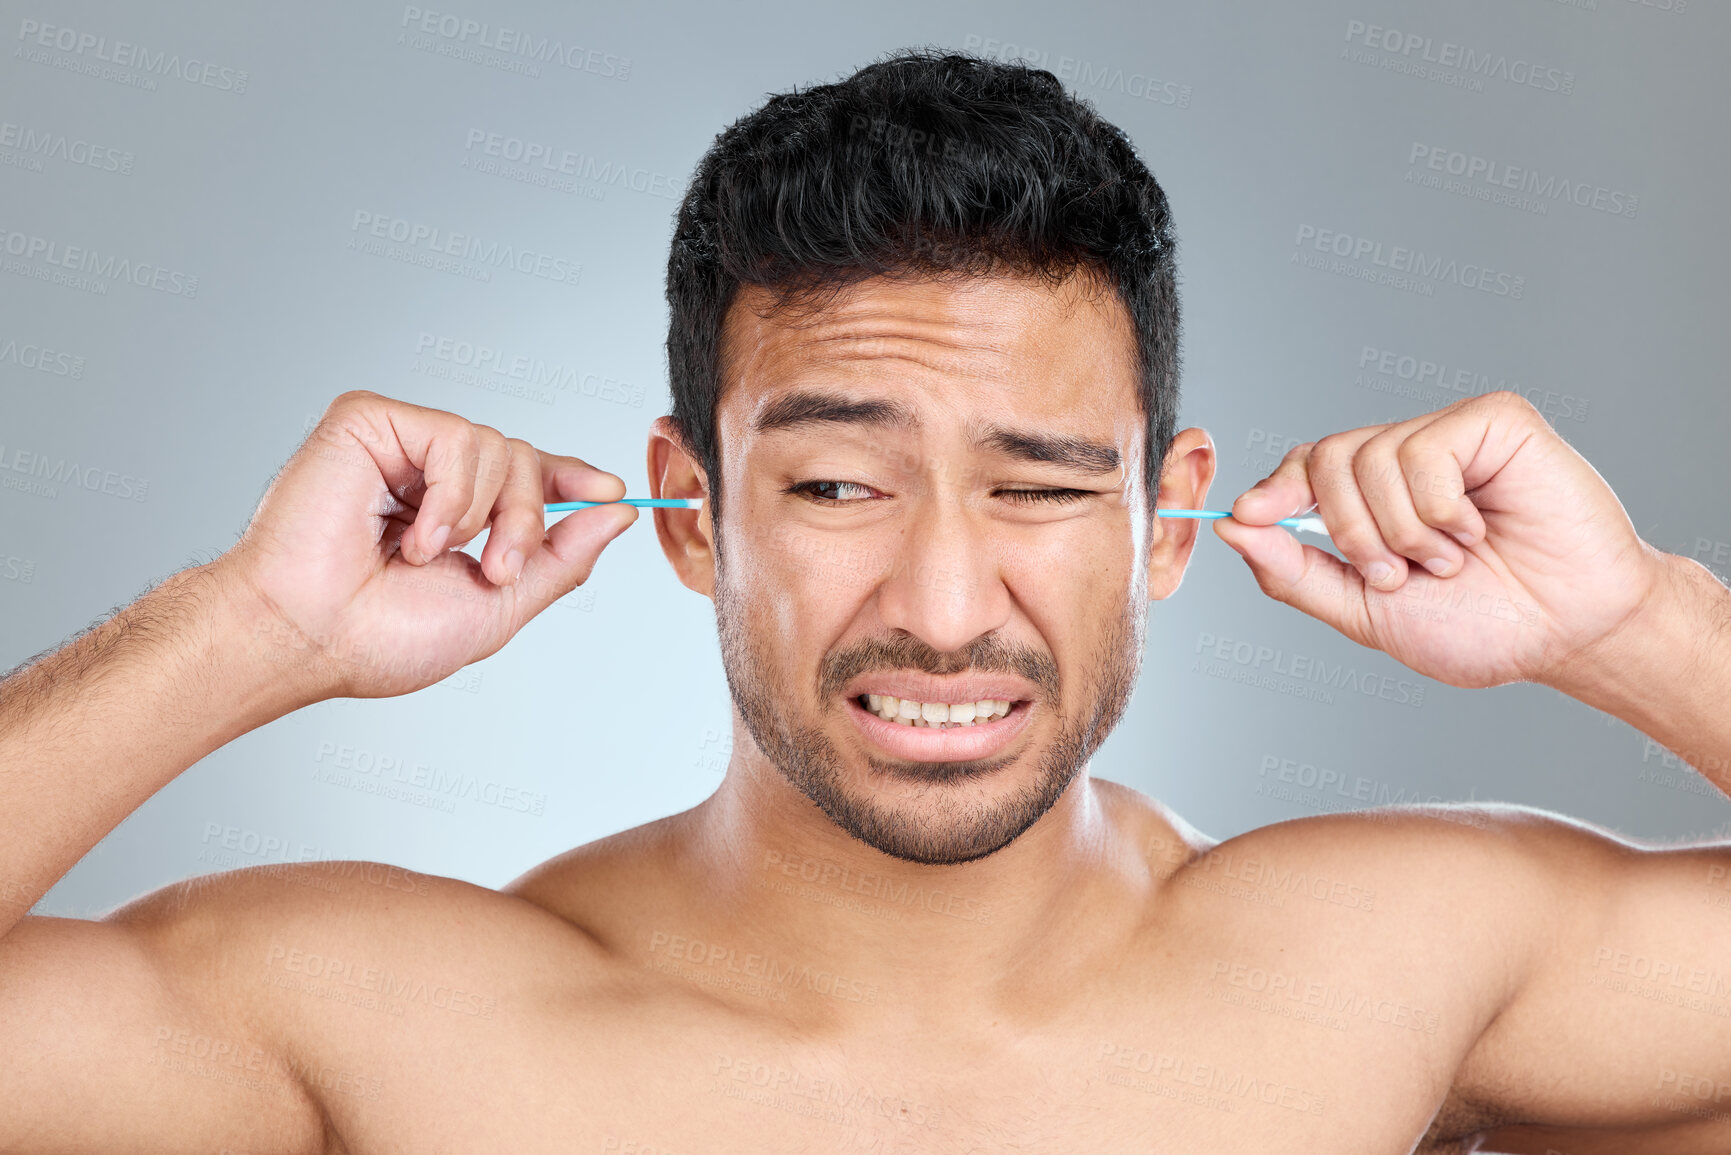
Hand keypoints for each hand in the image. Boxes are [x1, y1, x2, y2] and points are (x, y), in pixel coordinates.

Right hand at [217, 390, 637, 698]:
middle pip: (523, 458)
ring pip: (497, 445)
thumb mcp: (501, 604)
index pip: (527, 475)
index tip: (608, 492)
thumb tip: (617, 514)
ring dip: (482, 515)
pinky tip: (413, 534)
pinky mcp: (368, 420)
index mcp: (455, 514)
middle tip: (496, 570)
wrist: (311, 636)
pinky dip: (450, 496)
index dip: (570, 479)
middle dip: (527, 520)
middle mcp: (427, 474)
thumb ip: (562, 558)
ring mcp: (398, 444)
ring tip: (428, 557)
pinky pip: (454, 436)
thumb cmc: (380, 635)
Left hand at [1211, 392, 1663, 689]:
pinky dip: (1441, 508)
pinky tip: (1478, 529)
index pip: (1302, 469)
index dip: (1272, 490)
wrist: (1569, 634)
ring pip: (1370, 457)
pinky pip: (1425, 449)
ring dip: (1404, 531)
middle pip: (1324, 458)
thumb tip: (1232, 526)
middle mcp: (1405, 457)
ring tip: (1452, 558)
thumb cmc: (1483, 625)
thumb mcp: (1366, 612)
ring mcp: (1449, 434)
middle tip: (1399, 574)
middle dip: (1348, 531)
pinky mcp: (1495, 420)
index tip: (1246, 515)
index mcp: (1372, 499)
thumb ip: (1295, 573)